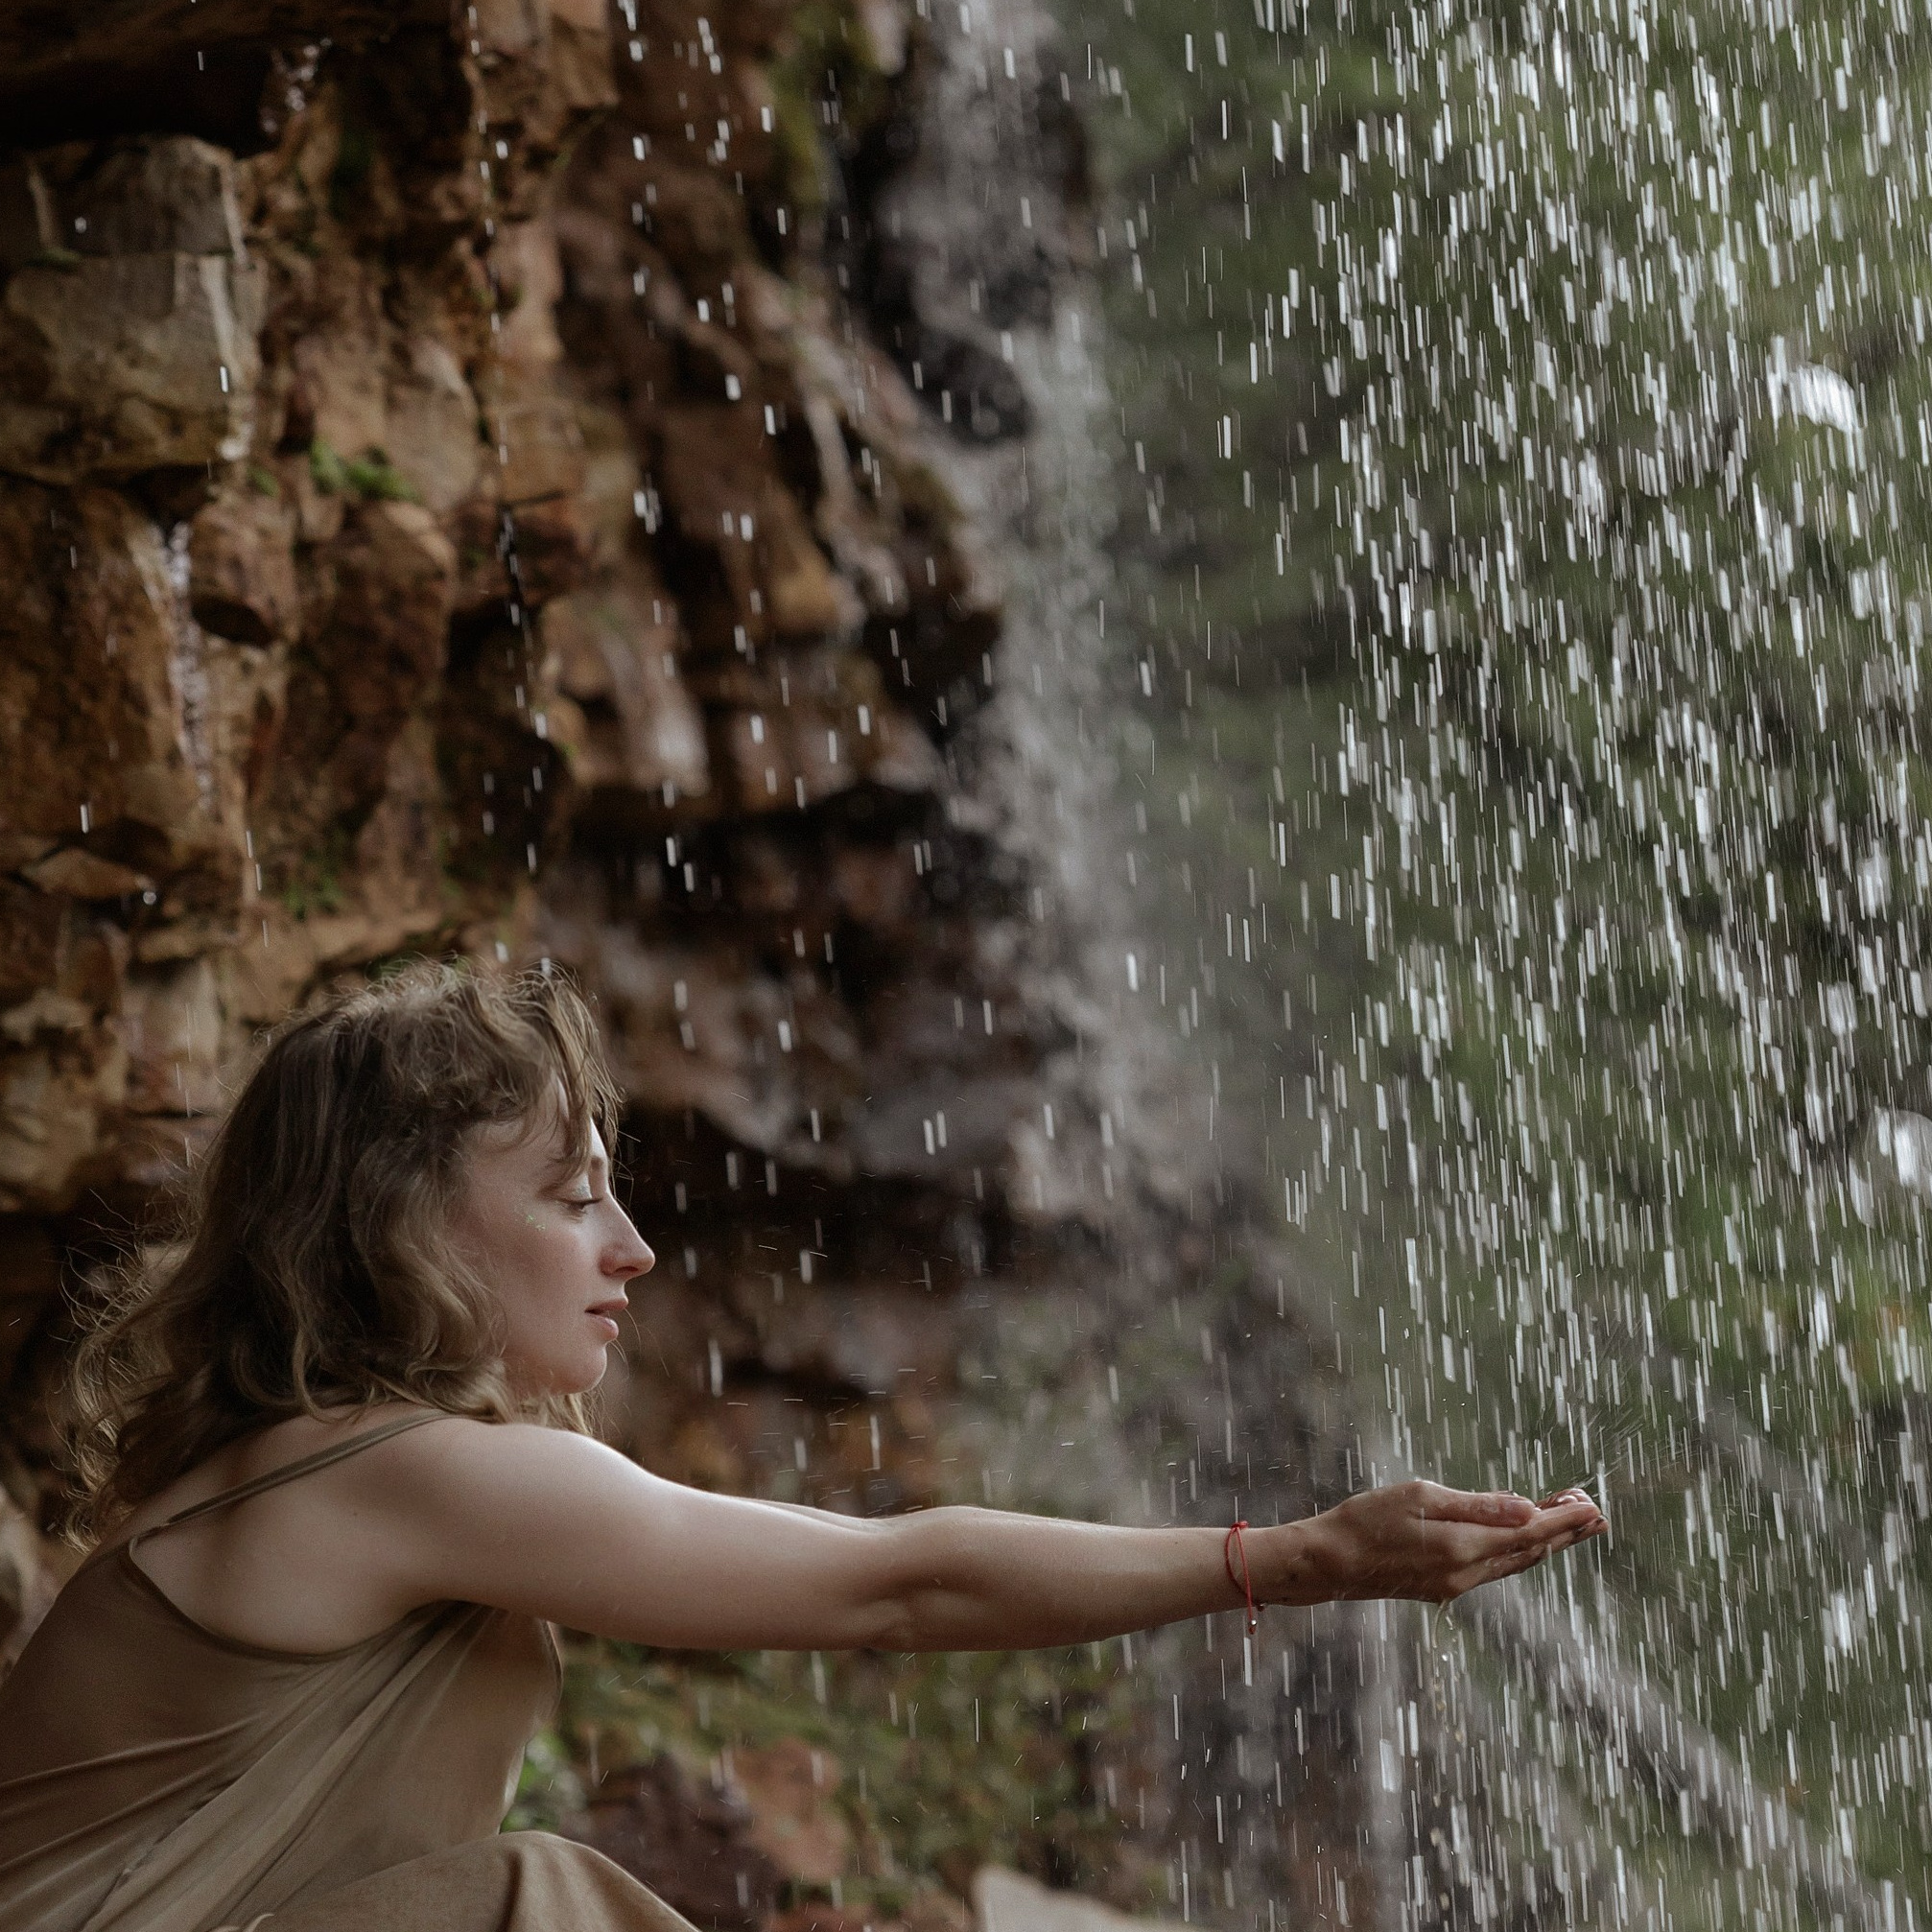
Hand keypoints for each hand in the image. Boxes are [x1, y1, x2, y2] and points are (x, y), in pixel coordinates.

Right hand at [1261, 1480, 1605, 1606]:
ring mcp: (1455, 1584)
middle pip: (1529, 1552)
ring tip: (1571, 1524)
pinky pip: (1493, 1568)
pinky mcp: (1442, 1586)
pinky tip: (1522, 1538)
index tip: (1593, 1506)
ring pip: (1514, 1563)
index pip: (1529, 1532)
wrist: (1329, 1562)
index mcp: (1463, 1547)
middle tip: (1598, 1514)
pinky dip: (1517, 1550)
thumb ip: (1476, 1504)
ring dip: (1544, 1542)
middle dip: (1565, 1532)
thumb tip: (1526, 1507)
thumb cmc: (1367, 1519)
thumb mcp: (1420, 1497)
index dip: (1564, 1520)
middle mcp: (1466, 1573)